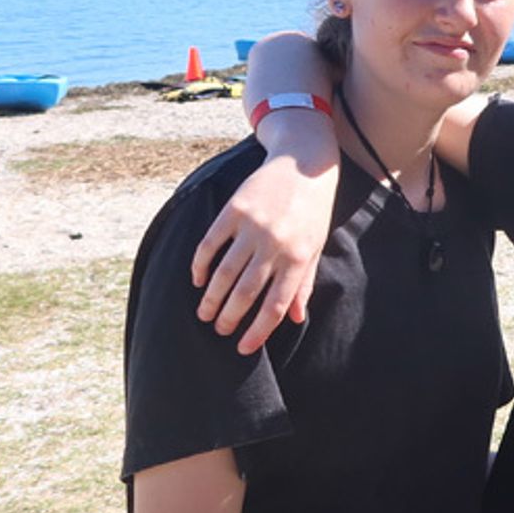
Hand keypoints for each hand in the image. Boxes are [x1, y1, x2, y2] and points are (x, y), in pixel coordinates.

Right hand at [191, 151, 339, 354]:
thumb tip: (296, 318)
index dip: (257, 331)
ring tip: (204, 314)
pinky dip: (200, 265)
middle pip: (246, 293)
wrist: (304, 164)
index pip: (276, 305)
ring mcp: (253, 227)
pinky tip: (197, 280)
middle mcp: (275, 244)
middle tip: (218, 331)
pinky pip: (210, 244)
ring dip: (211, 298)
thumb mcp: (316, 246)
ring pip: (225, 272)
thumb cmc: (313, 211)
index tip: (242, 348)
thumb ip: (304, 283)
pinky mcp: (234, 210)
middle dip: (229, 318)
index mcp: (299, 258)